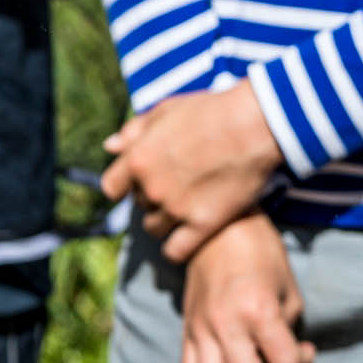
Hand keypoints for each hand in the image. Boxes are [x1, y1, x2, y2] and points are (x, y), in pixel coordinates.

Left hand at [101, 86, 285, 260]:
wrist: (253, 126)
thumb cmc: (210, 112)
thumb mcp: (164, 111)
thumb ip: (134, 131)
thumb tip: (110, 146)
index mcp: (138, 158)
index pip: (111, 187)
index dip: (123, 186)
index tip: (136, 184)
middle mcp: (151, 187)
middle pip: (139, 205)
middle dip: (151, 197)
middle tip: (175, 185)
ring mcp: (176, 208)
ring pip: (154, 229)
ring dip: (165, 222)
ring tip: (184, 209)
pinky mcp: (203, 225)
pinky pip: (176, 251)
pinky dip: (177, 248)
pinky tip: (188, 237)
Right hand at [180, 213, 314, 362]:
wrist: (216, 226)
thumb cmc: (260, 252)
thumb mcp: (288, 288)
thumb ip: (288, 331)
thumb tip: (287, 360)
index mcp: (256, 311)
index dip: (303, 362)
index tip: (305, 347)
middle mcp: (225, 325)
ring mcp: (200, 330)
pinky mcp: (186, 331)